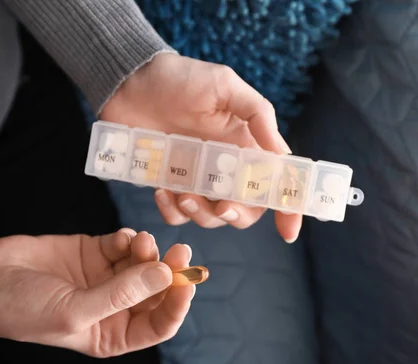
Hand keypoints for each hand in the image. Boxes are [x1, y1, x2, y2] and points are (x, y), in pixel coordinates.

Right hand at [0, 229, 194, 357]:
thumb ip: (121, 293)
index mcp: (113, 333)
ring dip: (148, 251)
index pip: (159, 324)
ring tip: (139, 241)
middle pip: (157, 290)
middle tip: (180, 251)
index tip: (187, 282)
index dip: (177, 304)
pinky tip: (120, 239)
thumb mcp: (74, 310)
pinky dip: (129, 239)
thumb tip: (164, 275)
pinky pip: (125, 244)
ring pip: (144, 263)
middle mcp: (116, 306)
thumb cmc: (24, 310)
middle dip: (170, 271)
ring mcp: (108, 277)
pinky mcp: (97, 252)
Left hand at [100, 53, 301, 242]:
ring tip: (183, 194)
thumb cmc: (181, 78)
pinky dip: (171, 211)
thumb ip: (257, 115)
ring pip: (211, 217)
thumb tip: (282, 154)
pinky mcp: (168, 184)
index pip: (274, 183)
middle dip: (238, 216)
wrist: (129, 81)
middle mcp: (225, 168)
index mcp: (245, 146)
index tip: (288, 231)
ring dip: (202, 215)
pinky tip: (161, 190)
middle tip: (223, 207)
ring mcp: (196, 179)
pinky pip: (176, 214)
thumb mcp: (226, 86)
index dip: (286, 209)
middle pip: (245, 209)